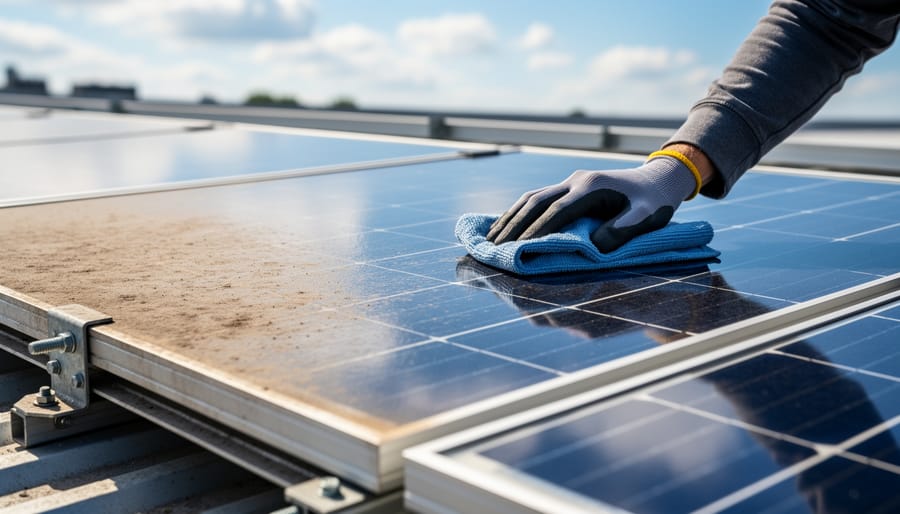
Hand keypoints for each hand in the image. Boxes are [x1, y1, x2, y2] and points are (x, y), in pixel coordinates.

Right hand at [486, 155, 697, 251]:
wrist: (659, 179)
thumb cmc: (655, 202)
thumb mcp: (647, 217)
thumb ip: (622, 231)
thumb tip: (593, 247)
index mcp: (592, 187)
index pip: (558, 211)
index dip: (538, 230)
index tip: (520, 249)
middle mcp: (576, 180)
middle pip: (536, 202)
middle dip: (514, 225)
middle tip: (494, 247)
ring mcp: (570, 182)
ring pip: (531, 198)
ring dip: (510, 218)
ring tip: (492, 239)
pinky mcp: (568, 187)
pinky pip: (537, 198)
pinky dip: (518, 212)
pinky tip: (506, 225)